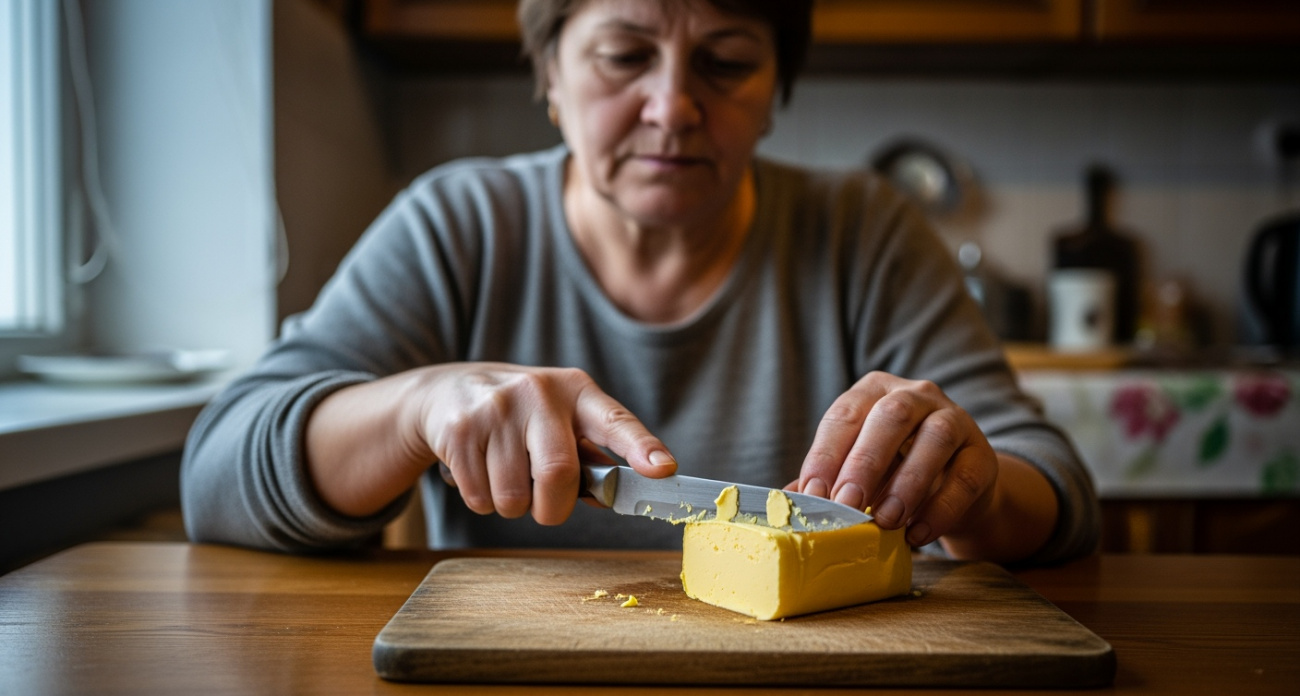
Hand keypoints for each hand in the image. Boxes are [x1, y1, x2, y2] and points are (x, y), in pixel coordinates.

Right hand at [417, 363, 675, 524]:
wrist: (446, 390)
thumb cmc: (520, 414)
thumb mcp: (559, 418)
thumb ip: (589, 454)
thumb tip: (610, 496)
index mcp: (576, 391)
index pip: (616, 423)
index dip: (642, 448)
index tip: (664, 469)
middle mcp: (538, 393)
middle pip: (558, 474)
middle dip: (552, 509)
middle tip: (544, 506)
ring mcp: (496, 408)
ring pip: (514, 497)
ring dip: (512, 506)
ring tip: (505, 476)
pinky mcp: (460, 430)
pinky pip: (480, 498)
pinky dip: (483, 501)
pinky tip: (479, 471)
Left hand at [793, 371, 997, 547]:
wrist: (955, 489)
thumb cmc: (893, 472)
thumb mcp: (857, 470)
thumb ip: (827, 480)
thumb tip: (787, 502)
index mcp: (874, 391)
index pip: (845, 415)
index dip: (826, 455)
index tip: (813, 496)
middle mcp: (916, 395)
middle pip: (891, 416)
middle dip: (865, 461)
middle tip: (848, 505)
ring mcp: (955, 420)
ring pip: (935, 439)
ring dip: (908, 483)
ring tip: (887, 522)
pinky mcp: (983, 455)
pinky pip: (965, 477)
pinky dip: (940, 509)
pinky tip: (918, 534)